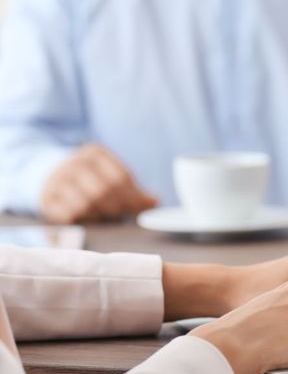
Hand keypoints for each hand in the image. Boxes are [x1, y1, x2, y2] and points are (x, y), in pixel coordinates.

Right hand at [40, 144, 157, 223]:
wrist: (47, 175)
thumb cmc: (90, 179)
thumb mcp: (111, 176)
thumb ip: (133, 190)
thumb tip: (155, 202)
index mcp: (96, 153)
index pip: (121, 177)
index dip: (134, 197)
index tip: (141, 209)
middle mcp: (75, 162)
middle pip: (105, 191)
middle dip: (117, 208)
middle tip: (120, 215)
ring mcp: (57, 179)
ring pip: (87, 204)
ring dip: (99, 215)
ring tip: (103, 215)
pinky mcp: (46, 198)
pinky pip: (69, 214)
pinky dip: (82, 220)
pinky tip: (86, 218)